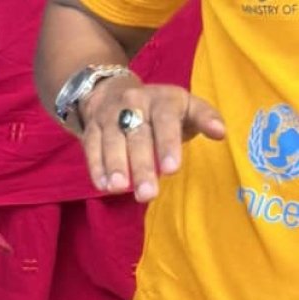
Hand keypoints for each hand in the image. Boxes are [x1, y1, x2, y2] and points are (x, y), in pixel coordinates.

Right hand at [79, 75, 225, 201]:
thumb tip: (221, 132)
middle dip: (141, 166)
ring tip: (119, 189)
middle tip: (147, 194)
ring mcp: (109, 116)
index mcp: (162, 99)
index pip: (165, 120)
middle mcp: (134, 104)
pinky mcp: (91, 129)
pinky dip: (96, 167)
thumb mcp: (184, 106)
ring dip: (115, 167)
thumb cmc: (159, 110)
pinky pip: (91, 148)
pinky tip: (103, 186)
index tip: (172, 170)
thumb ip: (203, 117)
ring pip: (112, 142)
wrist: (112, 92)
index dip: (168, 144)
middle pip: (137, 137)